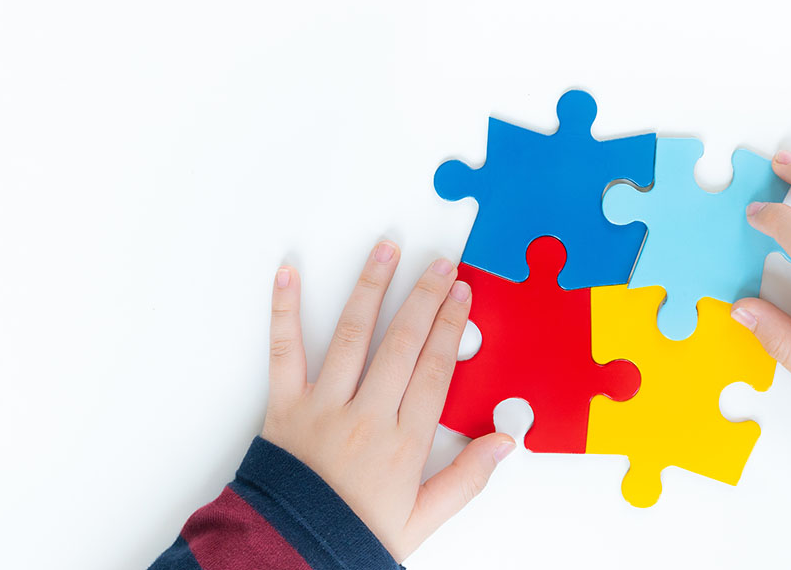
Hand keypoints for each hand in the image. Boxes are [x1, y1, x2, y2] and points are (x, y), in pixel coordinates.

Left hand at [262, 242, 514, 560]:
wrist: (290, 551)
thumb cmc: (355, 534)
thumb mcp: (422, 519)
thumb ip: (466, 479)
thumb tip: (505, 442)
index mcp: (403, 443)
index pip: (435, 370)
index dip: (451, 326)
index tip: (462, 295)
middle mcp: (366, 416)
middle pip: (403, 343)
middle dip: (424, 297)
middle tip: (440, 264)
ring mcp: (324, 407)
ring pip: (353, 335)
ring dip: (371, 287)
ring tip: (386, 250)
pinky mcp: (285, 406)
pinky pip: (285, 350)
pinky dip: (285, 309)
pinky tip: (289, 274)